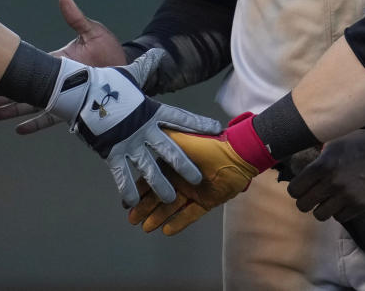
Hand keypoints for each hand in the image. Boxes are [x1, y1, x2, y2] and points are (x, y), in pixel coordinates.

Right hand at [0, 0, 126, 132]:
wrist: (126, 72)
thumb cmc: (109, 52)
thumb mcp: (93, 33)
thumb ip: (76, 18)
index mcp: (58, 62)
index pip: (31, 66)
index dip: (15, 69)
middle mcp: (57, 81)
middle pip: (27, 88)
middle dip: (7, 93)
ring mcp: (64, 96)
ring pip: (34, 104)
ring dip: (15, 109)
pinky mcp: (73, 108)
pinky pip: (51, 118)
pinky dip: (36, 123)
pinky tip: (20, 129)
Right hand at [59, 49, 222, 206]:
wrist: (81, 92)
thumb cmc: (106, 83)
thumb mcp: (130, 75)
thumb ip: (146, 67)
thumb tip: (157, 51)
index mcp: (151, 110)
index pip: (181, 118)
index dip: (199, 123)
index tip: (217, 129)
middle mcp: (143, 129)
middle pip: (170, 150)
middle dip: (185, 165)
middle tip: (199, 178)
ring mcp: (128, 142)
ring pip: (149, 168)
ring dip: (161, 185)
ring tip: (171, 199)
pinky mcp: (111, 152)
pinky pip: (121, 175)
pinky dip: (127, 189)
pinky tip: (133, 202)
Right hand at [128, 112, 273, 234]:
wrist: (237, 155)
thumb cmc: (209, 145)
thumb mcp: (183, 139)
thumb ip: (164, 140)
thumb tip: (141, 133)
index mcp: (174, 163)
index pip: (152, 177)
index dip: (139, 189)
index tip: (127, 200)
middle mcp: (182, 178)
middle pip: (159, 195)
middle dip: (145, 207)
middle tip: (131, 219)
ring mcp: (194, 191)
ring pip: (172, 207)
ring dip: (158, 217)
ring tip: (145, 228)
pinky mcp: (207, 202)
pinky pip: (190, 215)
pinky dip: (179, 222)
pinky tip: (166, 231)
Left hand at [284, 123, 364, 222]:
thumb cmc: (359, 143)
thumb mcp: (333, 142)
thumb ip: (316, 157)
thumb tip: (299, 168)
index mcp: (323, 165)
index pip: (295, 189)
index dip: (296, 189)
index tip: (301, 188)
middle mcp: (333, 182)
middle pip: (303, 205)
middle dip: (306, 200)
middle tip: (312, 195)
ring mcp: (347, 196)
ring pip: (320, 215)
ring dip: (322, 208)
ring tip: (328, 199)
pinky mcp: (361, 205)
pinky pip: (339, 217)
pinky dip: (339, 211)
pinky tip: (344, 199)